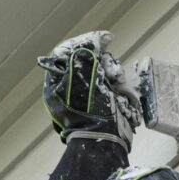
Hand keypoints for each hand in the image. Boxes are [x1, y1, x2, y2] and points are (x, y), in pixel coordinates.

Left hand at [38, 32, 140, 179]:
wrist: (104, 141)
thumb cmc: (89, 111)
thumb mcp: (84, 76)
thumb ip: (87, 52)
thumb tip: (99, 38)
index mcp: (57, 83)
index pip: (68, 51)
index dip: (85, 42)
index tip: (104, 40)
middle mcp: (70, 88)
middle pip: (89, 60)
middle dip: (104, 63)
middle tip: (111, 73)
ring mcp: (87, 97)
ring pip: (105, 72)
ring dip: (115, 75)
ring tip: (118, 84)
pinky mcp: (104, 104)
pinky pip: (114, 86)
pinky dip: (120, 88)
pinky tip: (122, 94)